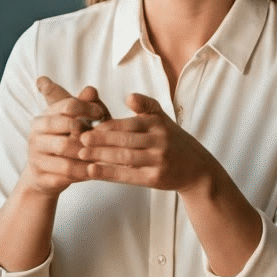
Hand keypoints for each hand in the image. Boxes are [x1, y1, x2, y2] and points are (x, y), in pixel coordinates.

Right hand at [22, 76, 110, 196]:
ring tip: (104, 156)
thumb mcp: (75, 123)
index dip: (88, 108)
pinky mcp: (40, 176)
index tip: (101, 114)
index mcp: (44, 116)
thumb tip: (91, 90)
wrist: (45, 175)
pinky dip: (82, 173)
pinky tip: (95, 172)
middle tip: (103, 138)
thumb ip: (84, 107)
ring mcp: (35, 155)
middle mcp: (35, 133)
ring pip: (66, 152)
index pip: (68, 104)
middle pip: (66, 126)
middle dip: (88, 131)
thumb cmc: (66, 142)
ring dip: (87, 154)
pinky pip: (65, 175)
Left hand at [78, 93, 223, 193]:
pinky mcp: (155, 179)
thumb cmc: (172, 141)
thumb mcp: (163, 119)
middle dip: (100, 140)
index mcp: (158, 124)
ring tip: (81, 154)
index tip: (87, 125)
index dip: (106, 125)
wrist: (196, 168)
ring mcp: (158, 160)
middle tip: (80, 138)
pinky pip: (127, 176)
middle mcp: (160, 141)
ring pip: (124, 157)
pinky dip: (108, 173)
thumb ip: (145, 106)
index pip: (128, 123)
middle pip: (124, 140)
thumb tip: (128, 97)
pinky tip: (92, 171)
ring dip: (100, 156)